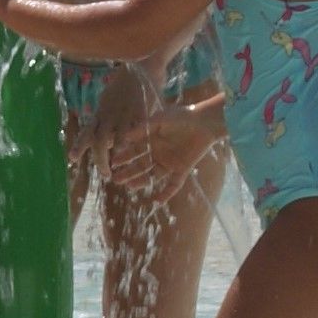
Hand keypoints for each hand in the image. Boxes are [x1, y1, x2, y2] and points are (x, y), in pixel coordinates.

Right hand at [101, 93, 220, 192]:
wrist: (205, 121)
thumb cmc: (182, 116)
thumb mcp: (160, 119)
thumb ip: (143, 128)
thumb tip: (124, 137)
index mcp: (152, 140)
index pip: (134, 151)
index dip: (124, 156)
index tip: (113, 162)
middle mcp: (159, 152)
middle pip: (141, 165)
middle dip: (128, 172)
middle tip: (115, 179)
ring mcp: (170, 162)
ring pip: (152, 175)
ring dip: (141, 181)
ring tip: (129, 186)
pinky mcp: (183, 169)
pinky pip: (174, 184)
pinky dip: (166, 193)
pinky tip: (157, 201)